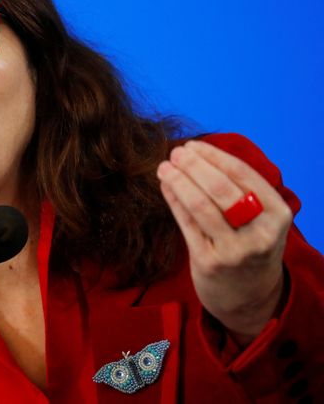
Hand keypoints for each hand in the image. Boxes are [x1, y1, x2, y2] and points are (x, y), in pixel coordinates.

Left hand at [156, 139, 292, 344]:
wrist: (251, 298)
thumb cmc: (251, 246)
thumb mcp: (261, 220)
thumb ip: (239, 191)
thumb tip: (198, 154)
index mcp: (277, 214)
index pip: (242, 174)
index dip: (214, 156)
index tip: (193, 145)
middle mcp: (260, 233)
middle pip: (220, 188)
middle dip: (194, 166)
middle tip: (176, 153)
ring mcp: (234, 250)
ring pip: (200, 205)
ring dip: (179, 181)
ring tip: (164, 167)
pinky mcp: (209, 263)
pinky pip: (187, 224)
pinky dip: (174, 201)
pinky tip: (166, 187)